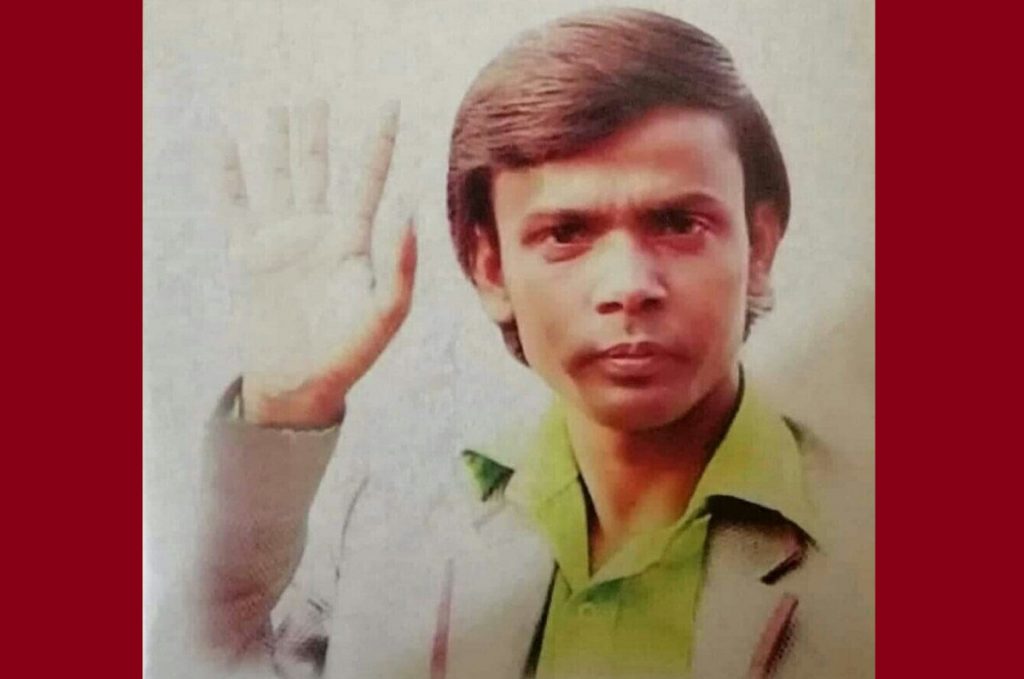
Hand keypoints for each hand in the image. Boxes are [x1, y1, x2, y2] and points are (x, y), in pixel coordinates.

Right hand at [218, 101, 415, 427]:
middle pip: (317, 168)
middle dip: (316, 132)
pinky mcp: (249, 255)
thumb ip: (401, 263)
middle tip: (316, 95)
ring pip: (277, 177)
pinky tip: (227, 143)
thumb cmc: (351, 352)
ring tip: (277, 105)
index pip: (369, 179)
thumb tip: (408, 206)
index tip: (389, 105)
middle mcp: (318, 231)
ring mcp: (281, 240)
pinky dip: (230, 174)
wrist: (300, 383)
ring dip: (276, 143)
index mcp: (354, 240)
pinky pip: (236, 206)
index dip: (378, 142)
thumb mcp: (387, 311)